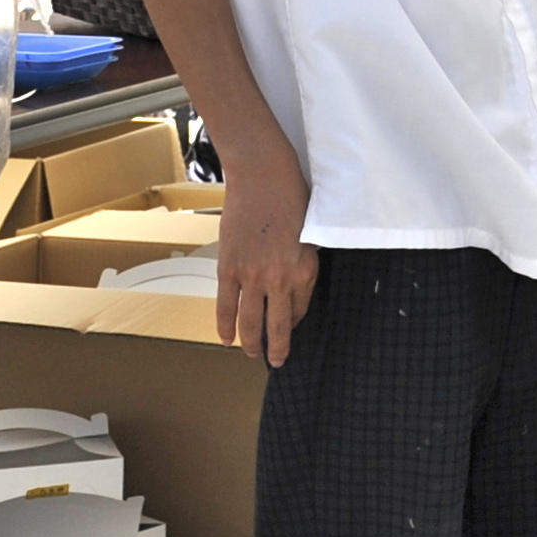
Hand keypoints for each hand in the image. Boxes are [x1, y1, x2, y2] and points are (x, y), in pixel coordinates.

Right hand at [213, 144, 320, 367]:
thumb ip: (301, 261)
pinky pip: (225, 306)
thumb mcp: (311, 233)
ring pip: (250, 322)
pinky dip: (225, 326)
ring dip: (251, 343)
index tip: (289, 330)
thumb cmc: (292, 196)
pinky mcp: (229, 268)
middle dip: (277, 348)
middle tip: (277, 361)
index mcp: (306, 269)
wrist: (263, 175)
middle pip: (277, 326)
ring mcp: (252, 276)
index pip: (300, 310)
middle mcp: (281, 279)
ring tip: (252, 354)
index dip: (293, 323)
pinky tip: (226, 339)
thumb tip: (291, 285)